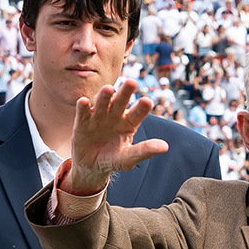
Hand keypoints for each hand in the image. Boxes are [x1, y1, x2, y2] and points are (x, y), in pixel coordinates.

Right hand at [66, 80, 169, 195]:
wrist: (91, 167)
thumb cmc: (113, 160)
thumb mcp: (129, 158)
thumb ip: (145, 150)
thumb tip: (165, 147)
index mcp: (129, 123)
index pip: (137, 113)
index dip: (142, 107)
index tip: (147, 101)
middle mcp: (114, 116)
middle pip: (120, 102)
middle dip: (125, 92)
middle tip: (132, 82)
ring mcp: (98, 117)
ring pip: (102, 104)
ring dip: (104, 96)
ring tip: (108, 89)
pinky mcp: (82, 123)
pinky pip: (83, 113)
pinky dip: (83, 107)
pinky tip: (84, 101)